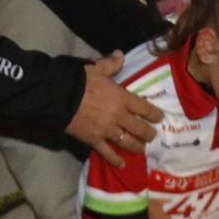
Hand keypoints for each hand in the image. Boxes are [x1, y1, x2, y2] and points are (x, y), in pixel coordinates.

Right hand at [65, 52, 162, 167]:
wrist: (59, 96)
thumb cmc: (79, 80)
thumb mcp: (96, 68)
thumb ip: (111, 64)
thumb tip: (120, 54)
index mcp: (121, 97)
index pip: (144, 108)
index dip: (154, 114)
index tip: (160, 118)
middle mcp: (118, 116)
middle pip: (140, 128)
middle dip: (149, 133)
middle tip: (152, 135)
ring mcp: (107, 130)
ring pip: (128, 142)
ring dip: (137, 146)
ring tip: (142, 148)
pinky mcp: (94, 140)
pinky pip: (107, 152)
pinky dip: (115, 159)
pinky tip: (122, 164)